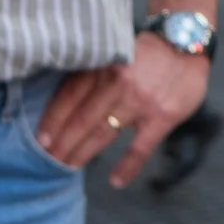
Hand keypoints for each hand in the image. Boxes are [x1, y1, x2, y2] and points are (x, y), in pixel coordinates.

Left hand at [35, 34, 210, 188]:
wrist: (184, 42)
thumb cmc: (143, 51)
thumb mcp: (112, 52)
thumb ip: (92, 73)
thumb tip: (63, 98)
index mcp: (101, 66)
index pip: (69, 96)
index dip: (52, 119)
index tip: (39, 139)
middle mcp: (117, 83)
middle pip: (82, 118)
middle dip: (62, 142)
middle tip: (47, 160)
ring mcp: (139, 101)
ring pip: (103, 132)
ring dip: (83, 152)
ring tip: (67, 167)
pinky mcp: (162, 117)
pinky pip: (140, 147)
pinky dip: (127, 166)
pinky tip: (115, 181)